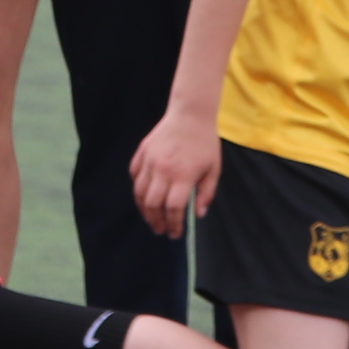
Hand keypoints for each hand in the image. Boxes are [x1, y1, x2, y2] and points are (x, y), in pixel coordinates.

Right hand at [129, 114, 219, 238]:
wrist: (190, 114)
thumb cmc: (205, 143)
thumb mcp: (214, 169)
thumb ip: (207, 194)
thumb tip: (198, 215)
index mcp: (183, 176)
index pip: (173, 208)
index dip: (174, 224)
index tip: (175, 233)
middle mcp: (163, 170)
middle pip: (153, 204)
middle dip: (156, 221)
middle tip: (161, 230)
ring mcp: (150, 160)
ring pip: (140, 193)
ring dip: (144, 210)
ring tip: (151, 218)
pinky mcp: (142, 152)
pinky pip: (135, 176)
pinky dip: (138, 189)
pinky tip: (145, 196)